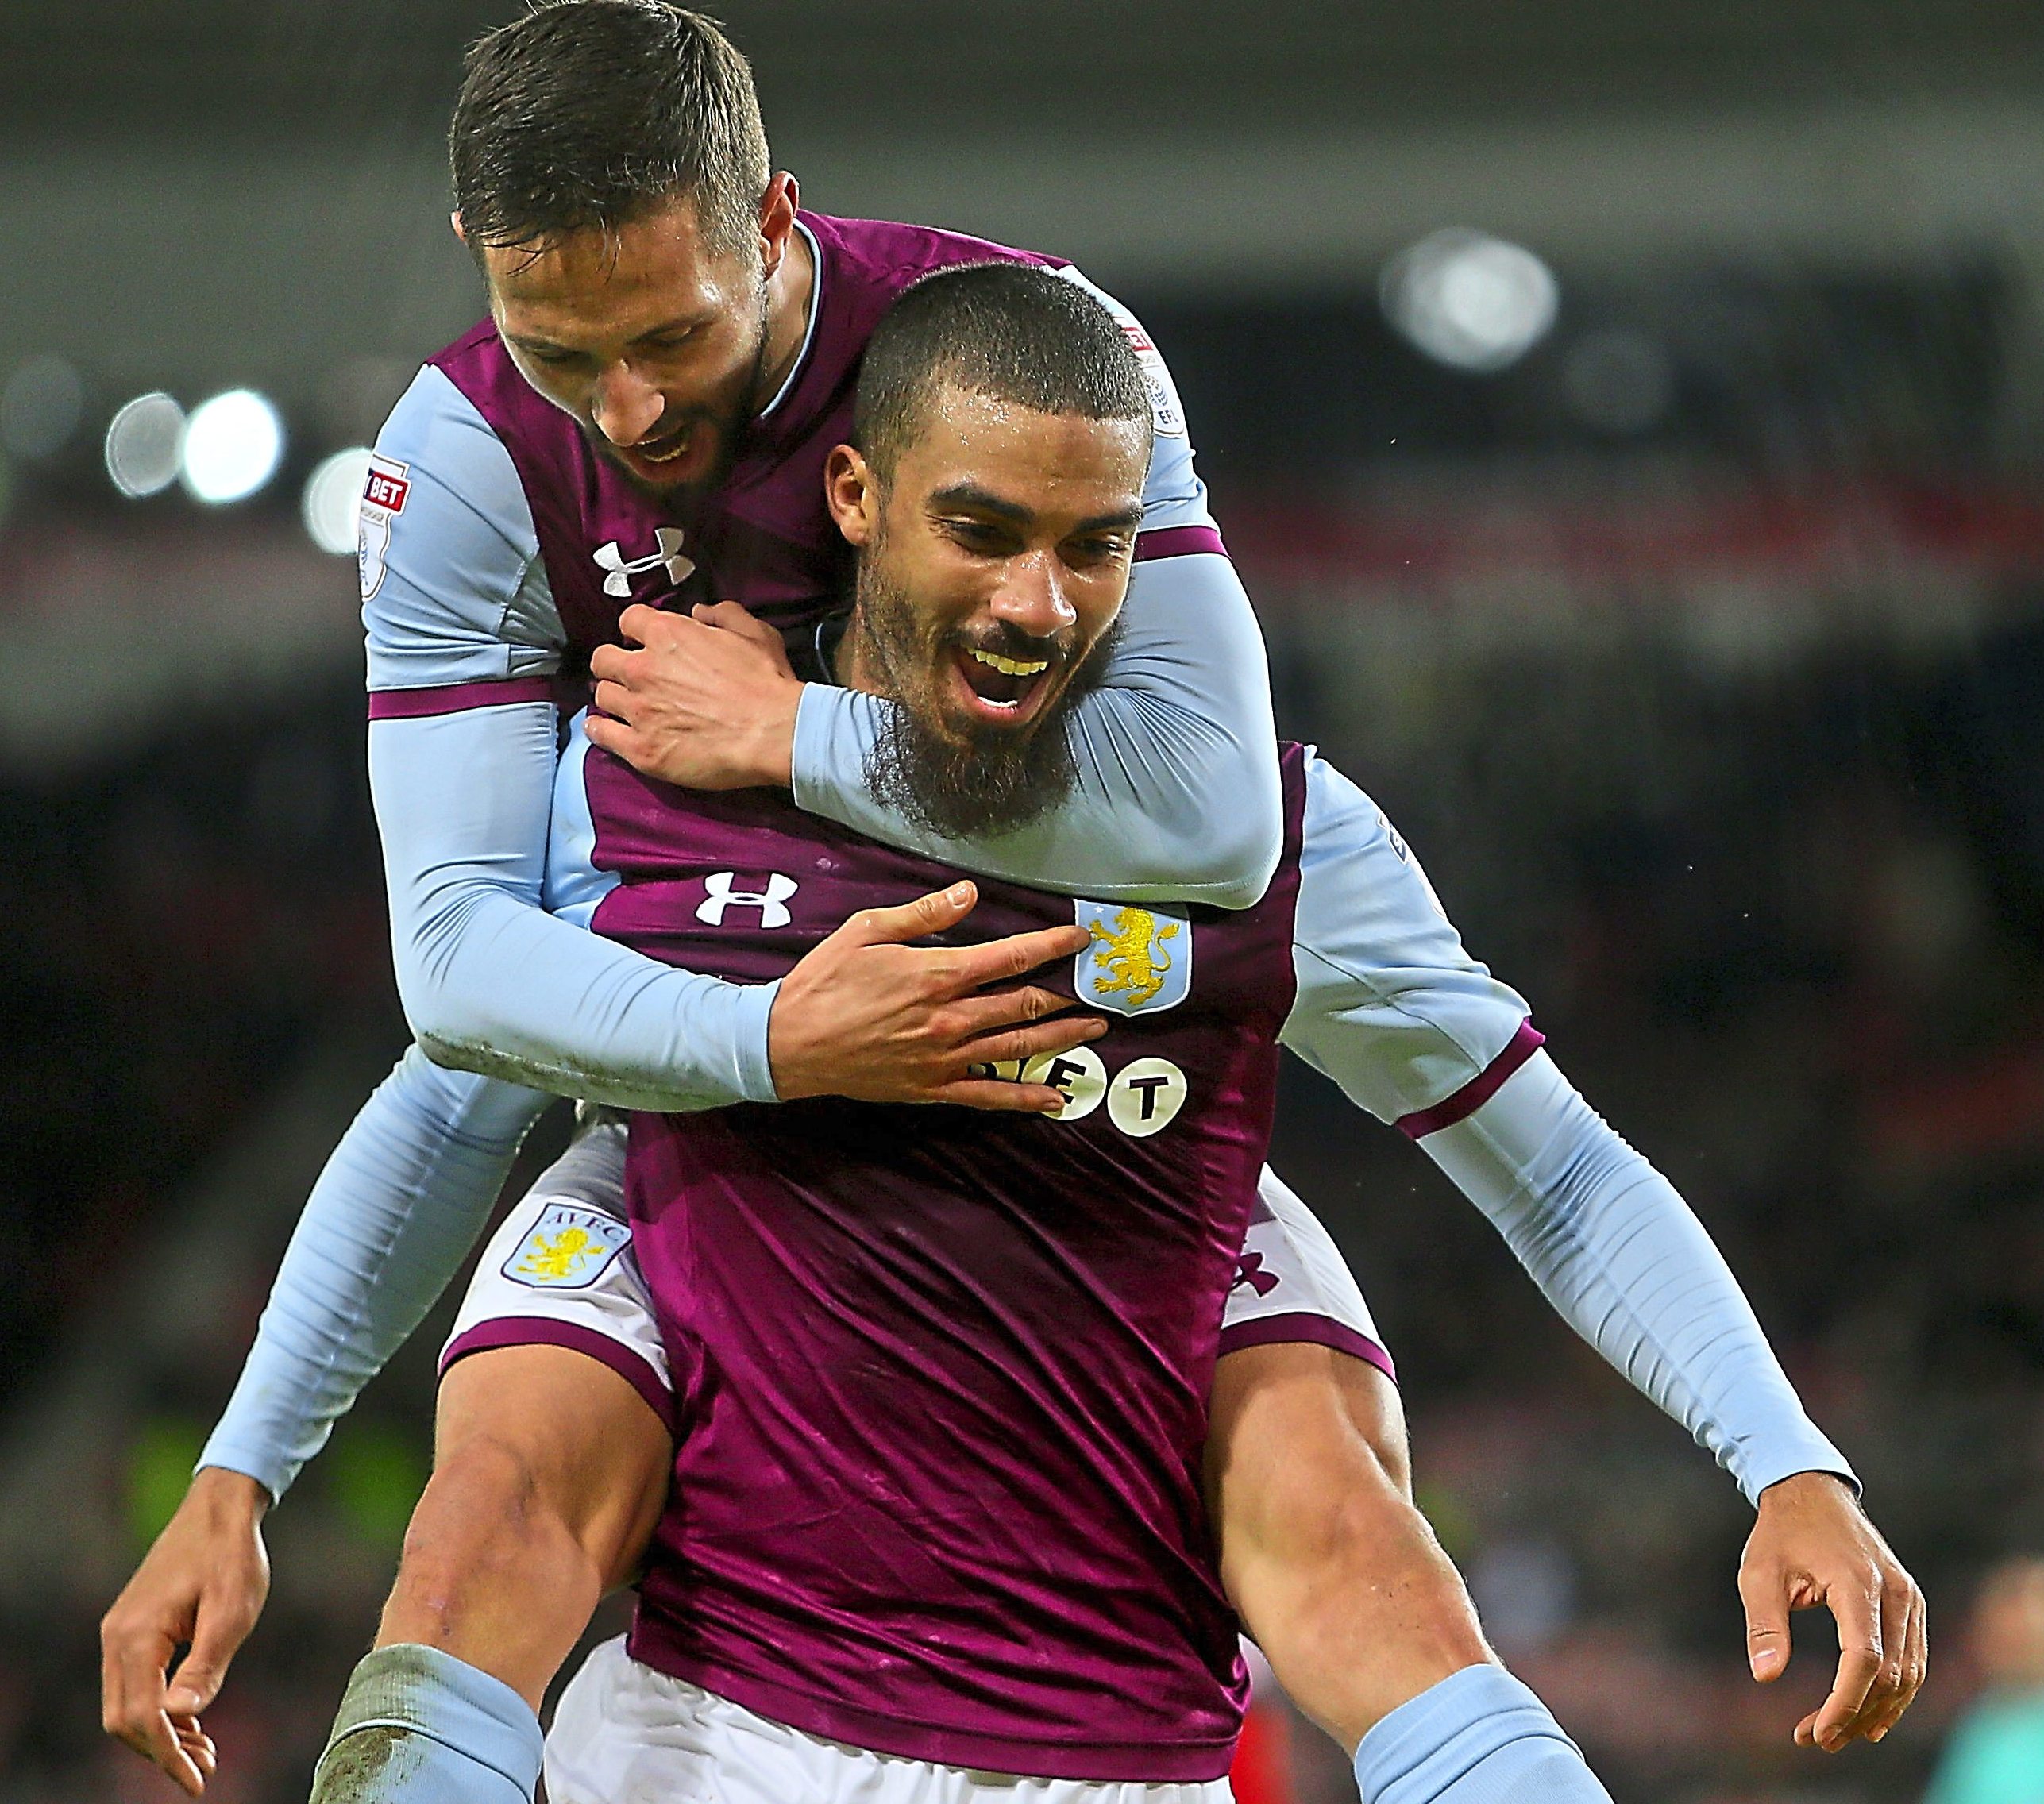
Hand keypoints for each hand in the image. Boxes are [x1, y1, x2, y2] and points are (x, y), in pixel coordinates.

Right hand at [101, 1466, 271, 1795]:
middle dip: (163, 1752)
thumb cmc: (232, 1556)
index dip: (169, 1756)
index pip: (142, 1717)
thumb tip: (179, 1717)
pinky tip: (191, 1720)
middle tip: (206, 1770)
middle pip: (124, 1720)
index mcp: (137, 1637)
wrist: (221, 1509)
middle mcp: (117, 1638)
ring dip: (160, 1735)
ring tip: (205, 1752)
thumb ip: (206, 1665)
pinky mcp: (133, 1629)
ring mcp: (120, 1633)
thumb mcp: (232, 1611)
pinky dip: (158, 1710)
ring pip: (126, 1706)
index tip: (198, 1782)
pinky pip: (134, 1684)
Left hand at [587, 601, 802, 789]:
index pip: (629, 620)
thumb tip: (700, 612)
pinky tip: (605, 730)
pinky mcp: (641, 748)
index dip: (636, 630)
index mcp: (668, 635)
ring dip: (612, 698)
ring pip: (602, 696)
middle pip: (603, 659)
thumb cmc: (768, 684)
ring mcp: (639, 710)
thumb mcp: (755, 632)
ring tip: (623, 705)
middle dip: (614, 664)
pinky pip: (600, 735)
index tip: (641, 641)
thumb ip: (723, 614)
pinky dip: (600, 730)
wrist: (774, 733)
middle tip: (630, 675)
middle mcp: (643, 669)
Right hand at [770, 881, 1105, 1112]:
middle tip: (1098, 988)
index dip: (1051, 946)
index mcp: (936, 975)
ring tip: (1095, 1029)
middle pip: (1024, 1004)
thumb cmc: (824, 981)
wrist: (788, 1044)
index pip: (1010, 957)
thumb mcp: (867, 930)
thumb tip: (970, 894)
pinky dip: (1025, 1097)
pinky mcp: (932, 1088)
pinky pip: (988, 1096)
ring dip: (1061, 1038)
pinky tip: (1056, 1098)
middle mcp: (949, 1018)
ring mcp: (944, 1058)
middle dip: (1066, 994)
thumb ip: (924, 914)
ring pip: (1017, 1048)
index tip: (1080, 937)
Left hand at [1739, 1471, 1925, 1751]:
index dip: (1843, 1702)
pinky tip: (1869, 1716)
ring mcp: (1909, 1598)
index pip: (1863, 1658)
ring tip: (1835, 1735)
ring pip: (1908, 1674)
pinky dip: (1893, 1692)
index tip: (1816, 1731)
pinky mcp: (1911, 1603)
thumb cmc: (1781, 1532)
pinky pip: (1911, 1659)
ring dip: (1875, 1711)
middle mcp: (1895, 1592)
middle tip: (1812, 1738)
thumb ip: (1764, 1623)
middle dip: (1853, 1715)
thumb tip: (1766, 1676)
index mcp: (1857, 1583)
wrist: (1812, 1491)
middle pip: (1888, 1674)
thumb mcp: (1758, 1572)